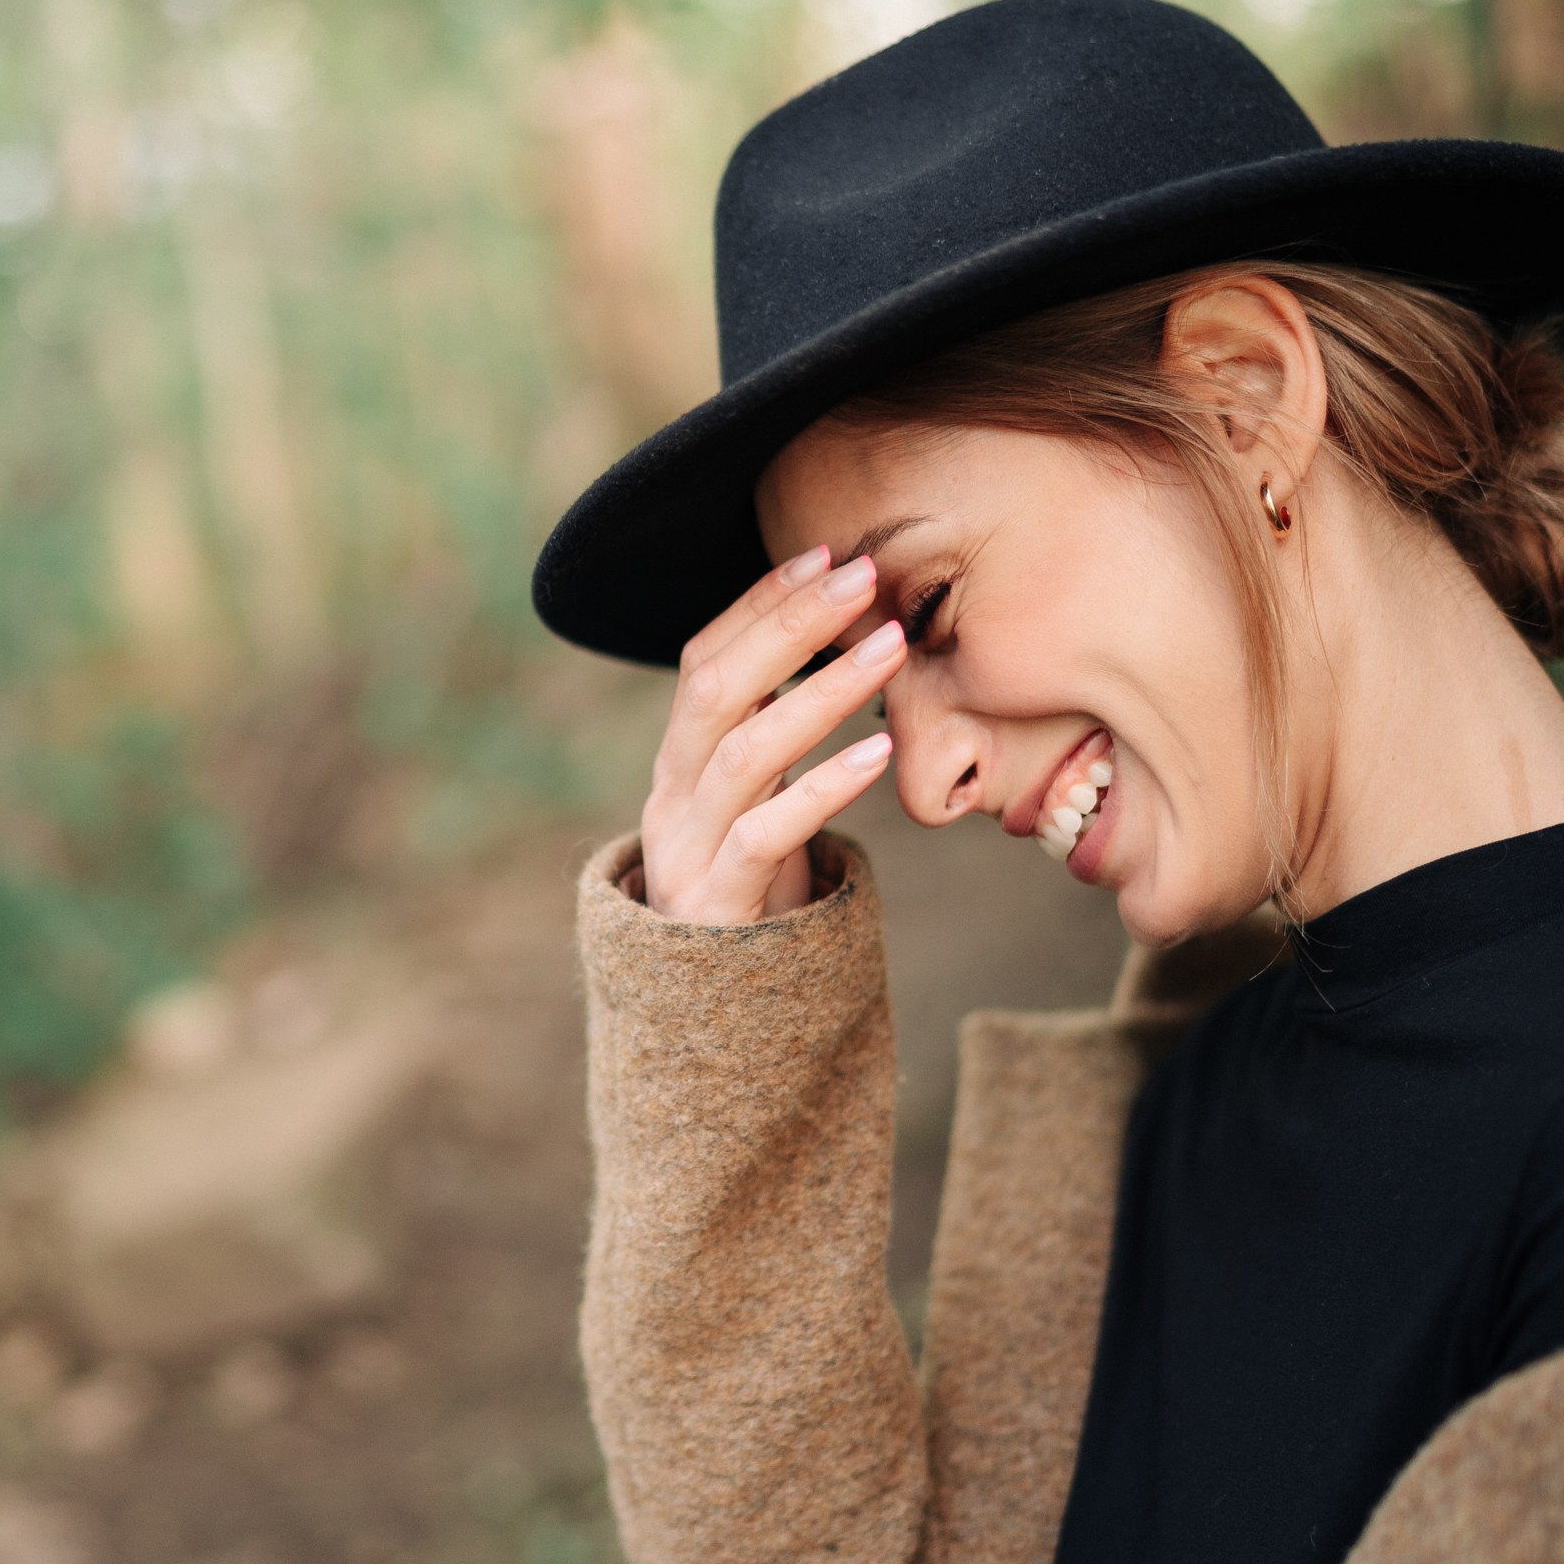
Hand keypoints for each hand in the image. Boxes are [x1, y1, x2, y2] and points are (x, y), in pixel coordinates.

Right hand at [641, 547, 906, 923]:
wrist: (706, 1010)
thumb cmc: (749, 886)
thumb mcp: (754, 803)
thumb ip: (772, 735)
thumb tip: (824, 646)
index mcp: (678, 760)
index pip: (704, 658)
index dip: (759, 603)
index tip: (823, 554)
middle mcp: (672, 795)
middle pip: (716, 689)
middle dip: (787, 625)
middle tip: (861, 577)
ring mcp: (689, 848)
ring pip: (746, 754)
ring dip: (822, 692)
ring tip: (890, 650)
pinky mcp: (720, 902)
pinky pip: (769, 836)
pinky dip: (825, 788)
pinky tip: (880, 754)